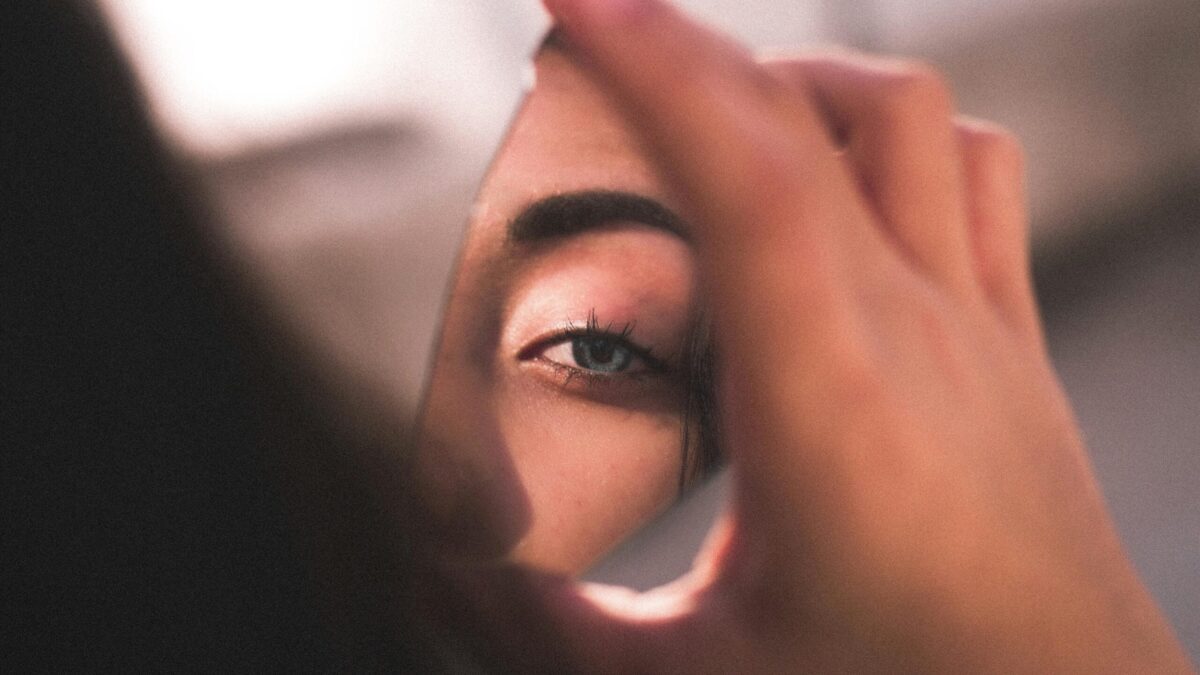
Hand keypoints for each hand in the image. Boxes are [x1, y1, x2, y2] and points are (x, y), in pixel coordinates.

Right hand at [438, 1, 1193, 670]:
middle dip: (681, 50)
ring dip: (796, 80)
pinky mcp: (1010, 341)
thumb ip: (549, 627)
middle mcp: (916, 334)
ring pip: (910, 118)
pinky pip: (973, 175)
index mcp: (829, 408)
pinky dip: (891, 133)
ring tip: (707, 112)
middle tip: (584, 50)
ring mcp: (978, 326)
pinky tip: (834, 181)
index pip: (749, 178)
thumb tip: (443, 570)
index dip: (656, 62)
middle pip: (809, 118)